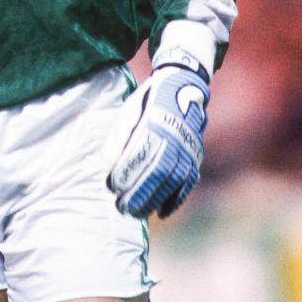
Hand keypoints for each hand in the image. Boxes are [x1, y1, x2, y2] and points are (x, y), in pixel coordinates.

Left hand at [104, 56, 209, 218]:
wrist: (184, 87)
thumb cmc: (149, 102)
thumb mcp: (129, 110)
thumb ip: (118, 136)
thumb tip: (105, 164)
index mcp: (155, 121)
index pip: (139, 153)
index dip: (126, 172)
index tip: (112, 187)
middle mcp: (174, 136)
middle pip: (157, 171)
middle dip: (139, 192)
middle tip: (123, 208)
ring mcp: (187, 147)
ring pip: (173, 180)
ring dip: (155, 200)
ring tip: (138, 214)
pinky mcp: (195, 156)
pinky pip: (188, 182)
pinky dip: (176, 200)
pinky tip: (162, 212)